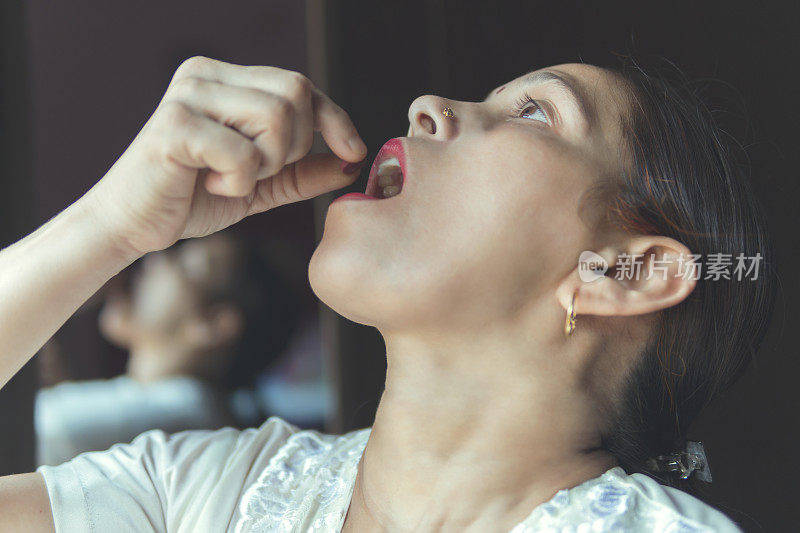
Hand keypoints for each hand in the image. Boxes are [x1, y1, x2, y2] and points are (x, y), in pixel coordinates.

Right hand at [82, 56, 366, 257]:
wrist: (133, 226)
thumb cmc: (194, 199)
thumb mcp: (261, 184)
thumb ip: (302, 171)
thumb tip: (351, 161)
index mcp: (225, 79)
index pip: (300, 85)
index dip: (334, 118)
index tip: (353, 151)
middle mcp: (205, 74)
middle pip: (295, 93)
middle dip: (293, 146)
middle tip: (258, 171)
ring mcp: (188, 95)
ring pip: (276, 118)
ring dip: (266, 164)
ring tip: (232, 178)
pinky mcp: (174, 126)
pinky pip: (244, 152)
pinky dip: (240, 181)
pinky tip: (211, 184)